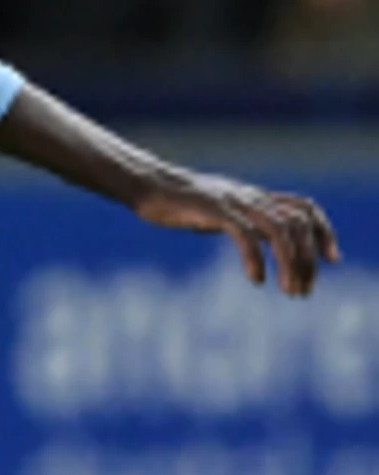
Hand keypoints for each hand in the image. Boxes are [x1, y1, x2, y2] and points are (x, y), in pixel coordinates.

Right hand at [132, 164, 340, 294]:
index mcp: (254, 197)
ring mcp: (234, 202)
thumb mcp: (217, 211)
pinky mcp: (214, 210)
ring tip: (288, 291)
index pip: (304, 208)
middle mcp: (251, 197)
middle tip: (303, 291)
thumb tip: (256, 239)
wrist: (143, 183)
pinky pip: (244, 235)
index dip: (324, 232)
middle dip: (308, 260)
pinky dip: (255, 258)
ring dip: (290, 263)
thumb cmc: (174, 201)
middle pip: (299, 223)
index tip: (331, 260)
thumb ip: (241, 221)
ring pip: (280, 230)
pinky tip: (256, 280)